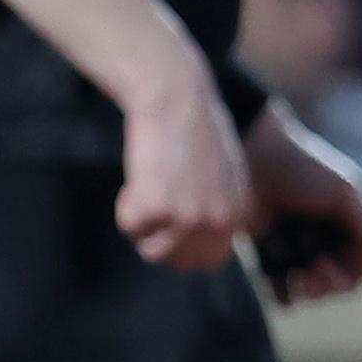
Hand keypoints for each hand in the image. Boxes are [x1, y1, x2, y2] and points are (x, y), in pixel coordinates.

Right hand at [115, 60, 252, 271]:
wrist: (176, 99)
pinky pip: (129, 225)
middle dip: (159, 240)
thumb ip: (220, 205)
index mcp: (238, 215)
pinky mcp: (157, 206)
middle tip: (150, 208)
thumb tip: (202, 233)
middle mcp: (218, 222)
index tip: (167, 225)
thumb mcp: (226, 173)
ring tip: (144, 190)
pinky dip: (124, 206)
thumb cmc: (194, 127)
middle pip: (180, 261)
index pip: (209, 260)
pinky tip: (135, 179)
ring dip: (141, 225)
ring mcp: (188, 216)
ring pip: (151, 251)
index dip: (182, 246)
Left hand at [242, 100, 361, 304]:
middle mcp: (329, 239)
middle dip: (331, 284)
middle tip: (312, 273)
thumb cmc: (301, 169)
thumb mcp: (343, 194)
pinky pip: (280, 287)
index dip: (358, 270)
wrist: (249, 152)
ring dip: (309, 292)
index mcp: (352, 225)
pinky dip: (284, 294)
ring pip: (314, 289)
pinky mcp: (266, 251)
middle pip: (344, 283)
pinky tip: (283, 293)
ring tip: (297, 282)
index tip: (336, 256)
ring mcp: (298, 247)